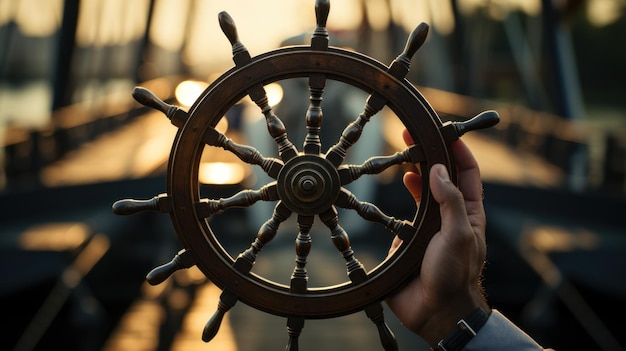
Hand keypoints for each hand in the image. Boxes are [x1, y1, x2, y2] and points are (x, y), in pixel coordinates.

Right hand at [386, 129, 489, 345]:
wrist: (434, 311)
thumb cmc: (454, 275)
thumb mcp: (459, 235)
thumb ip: (452, 202)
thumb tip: (439, 170)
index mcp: (468, 213)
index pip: (467, 174)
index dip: (458, 150)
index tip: (445, 132)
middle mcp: (448, 216)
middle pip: (440, 178)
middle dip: (429, 155)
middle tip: (412, 136)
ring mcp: (426, 227)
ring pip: (419, 193)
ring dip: (412, 173)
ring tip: (402, 156)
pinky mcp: (406, 240)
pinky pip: (399, 215)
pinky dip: (395, 200)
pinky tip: (391, 189)